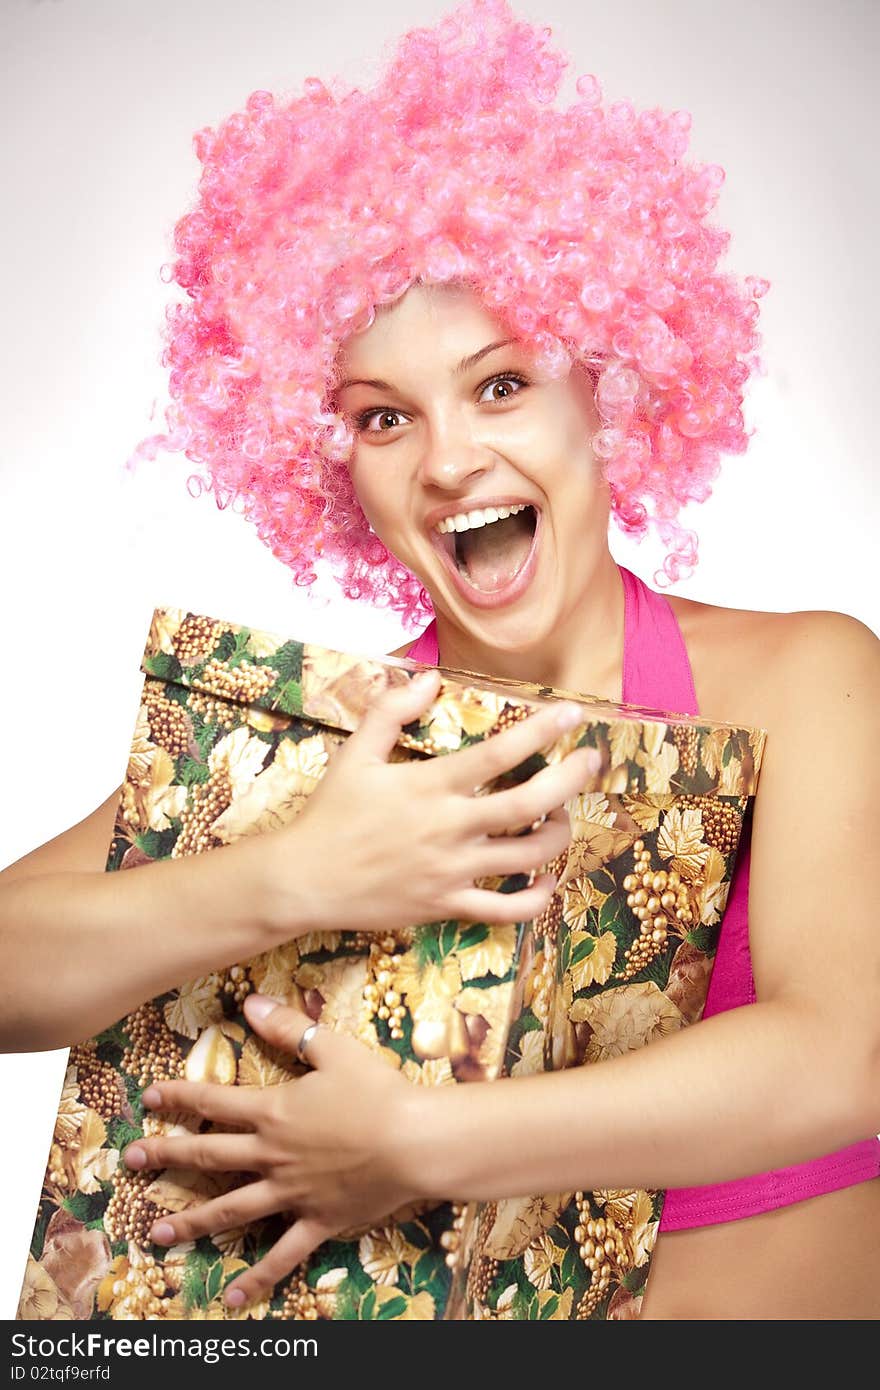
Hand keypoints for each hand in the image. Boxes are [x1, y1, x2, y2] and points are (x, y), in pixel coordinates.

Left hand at [122, 993, 426, 1309]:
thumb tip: (249, 1003)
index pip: (214, 1103)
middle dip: (166, 1157)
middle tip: (130, 1162)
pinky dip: (258, 1277)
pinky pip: (282, 1254)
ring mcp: (291, 1193)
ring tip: (157, 1233)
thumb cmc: (378, 1091)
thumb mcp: (333, 1049)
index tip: (149, 1098)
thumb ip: (289, 1028)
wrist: (414, 1142)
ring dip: (192, 1221)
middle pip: (209, 1157)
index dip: (179, 1097)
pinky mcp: (316, 1221)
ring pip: (232, 1210)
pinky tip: (233, 1297)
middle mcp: (273, 1155)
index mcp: (274, 1112)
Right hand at [263, 670, 597, 934]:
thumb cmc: (330, 813)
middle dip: (570, 780)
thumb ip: (391, 712)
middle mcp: (450, 828)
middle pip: (530, 805)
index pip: (500, 754)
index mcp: (431, 787)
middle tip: (593, 761)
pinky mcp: (447, 906)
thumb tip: (427, 678)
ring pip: (529, 857)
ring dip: (560, 834)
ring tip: (565, 816)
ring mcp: (453, 871)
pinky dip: (536, 898)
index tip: (573, 714)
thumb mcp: (355, 753)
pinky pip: (506, 910)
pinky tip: (547, 880)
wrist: (304, 879)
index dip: (542, 731)